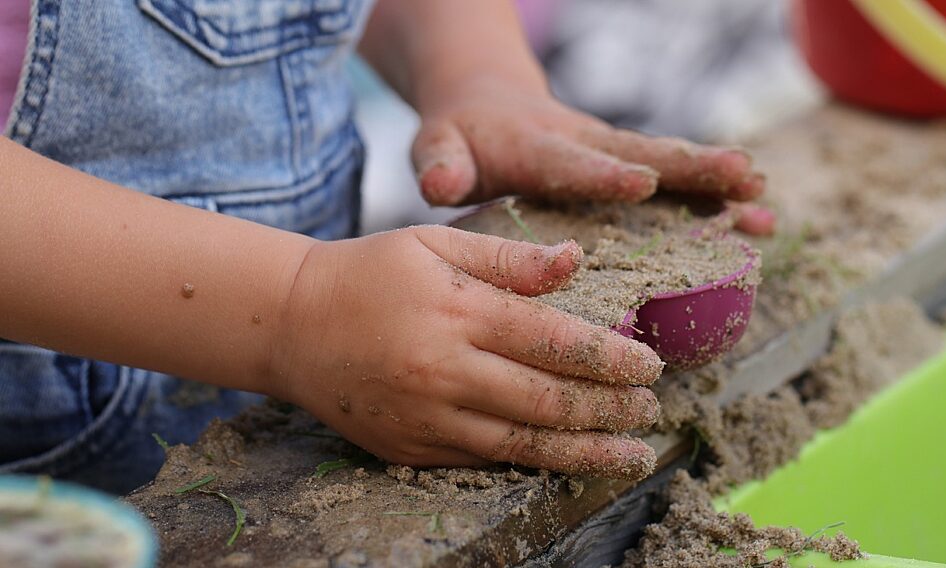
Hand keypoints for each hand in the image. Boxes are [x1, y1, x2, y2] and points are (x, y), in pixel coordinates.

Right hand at [268, 226, 663, 478]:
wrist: (291, 324)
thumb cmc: (370, 273)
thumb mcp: (435, 242)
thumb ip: (508, 257)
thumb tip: (577, 261)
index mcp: (458, 310)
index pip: (555, 341)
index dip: (612, 358)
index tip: (650, 365)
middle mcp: (445, 369)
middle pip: (548, 400)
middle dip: (610, 409)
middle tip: (649, 408)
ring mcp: (426, 416)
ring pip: (523, 445)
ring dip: (586, 452)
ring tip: (632, 454)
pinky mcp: (409, 447)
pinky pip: (483, 461)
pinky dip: (532, 463)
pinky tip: (566, 461)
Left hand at [411, 77, 774, 234]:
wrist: (487, 100)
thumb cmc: (461, 136)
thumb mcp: (439, 146)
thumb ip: (440, 163)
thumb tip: (440, 183)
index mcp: (536, 148)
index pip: (571, 162)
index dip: (604, 174)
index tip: (642, 181)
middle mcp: (585, 145)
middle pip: (643, 154)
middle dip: (691, 168)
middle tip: (742, 177)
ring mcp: (611, 154)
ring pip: (670, 167)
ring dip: (716, 184)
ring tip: (765, 202)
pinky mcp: (626, 165)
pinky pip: (675, 182)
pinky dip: (716, 199)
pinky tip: (759, 219)